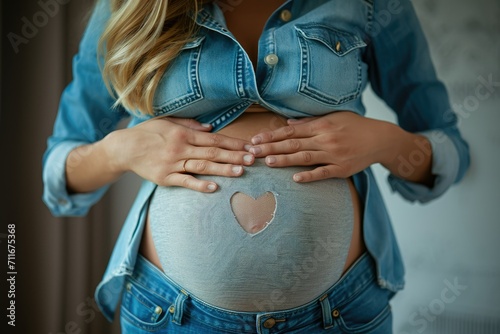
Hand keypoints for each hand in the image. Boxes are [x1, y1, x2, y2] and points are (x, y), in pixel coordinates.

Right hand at [105, 117, 254, 191]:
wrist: (124, 148)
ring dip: (223, 169)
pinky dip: (199, 185)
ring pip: (203, 166)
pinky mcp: (165, 178)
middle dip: (235, 155)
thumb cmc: (148, 133)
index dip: (233, 143)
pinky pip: (185, 181)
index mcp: (184, 134)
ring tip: (241, 171)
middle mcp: (181, 148)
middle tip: (253, 159)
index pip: (215, 139)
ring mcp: (174, 163)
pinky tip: (214, 187)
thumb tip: (211, 128)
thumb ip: (191, 125)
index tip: (249, 146)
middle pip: (213, 152)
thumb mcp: (169, 122)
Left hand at [248, 111, 399, 181]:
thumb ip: (310, 122)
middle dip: (271, 147)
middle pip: (293, 144)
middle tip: (253, 152)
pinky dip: (309, 176)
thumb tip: (288, 124)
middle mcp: (325, 139)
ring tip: (268, 162)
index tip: (255, 139)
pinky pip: (323, 173)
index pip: (290, 131)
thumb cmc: (355, 126)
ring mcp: (334, 155)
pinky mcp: (342, 169)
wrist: (380, 139)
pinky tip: (295, 178)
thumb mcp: (333, 117)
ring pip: (305, 157)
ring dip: (285, 160)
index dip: (271, 135)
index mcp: (321, 126)